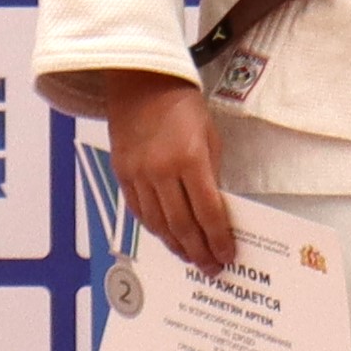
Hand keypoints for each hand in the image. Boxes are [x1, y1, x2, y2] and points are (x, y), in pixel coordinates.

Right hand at [95, 69, 235, 277]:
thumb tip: (215, 210)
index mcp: (189, 160)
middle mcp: (160, 172)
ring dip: (176, 246)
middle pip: (182, 225)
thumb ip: (212, 175)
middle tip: (212, 267)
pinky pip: (139, 211)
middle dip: (199, 251)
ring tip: (191, 258)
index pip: (208, 212)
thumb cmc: (182, 106)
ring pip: (158, 224)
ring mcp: (138, 175)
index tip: (228, 255)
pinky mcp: (122, 174)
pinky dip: (154, 229)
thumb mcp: (210, 137)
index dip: (219, 238)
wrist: (141, 83)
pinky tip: (167, 238)